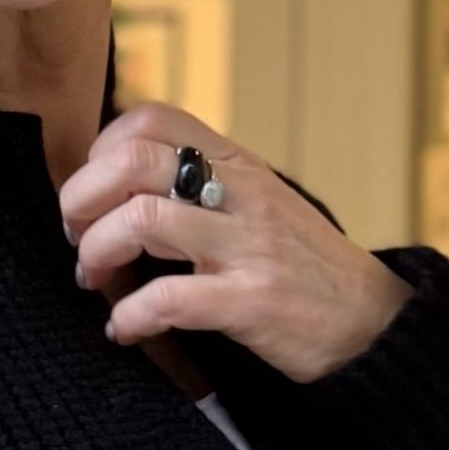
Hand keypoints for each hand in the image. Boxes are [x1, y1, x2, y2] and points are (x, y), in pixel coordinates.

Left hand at [57, 102, 413, 384]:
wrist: (370, 322)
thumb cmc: (301, 268)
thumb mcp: (257, 204)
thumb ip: (203, 185)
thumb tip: (120, 184)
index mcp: (238, 163)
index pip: (152, 119)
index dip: (102, 150)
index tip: (93, 193)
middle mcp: (241, 192)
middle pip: (133, 160)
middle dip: (81, 199)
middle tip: (78, 236)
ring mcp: (248, 244)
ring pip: (142, 220)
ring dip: (98, 252)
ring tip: (94, 280)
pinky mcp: (251, 299)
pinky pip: (168, 298)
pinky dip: (130, 316)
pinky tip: (124, 330)